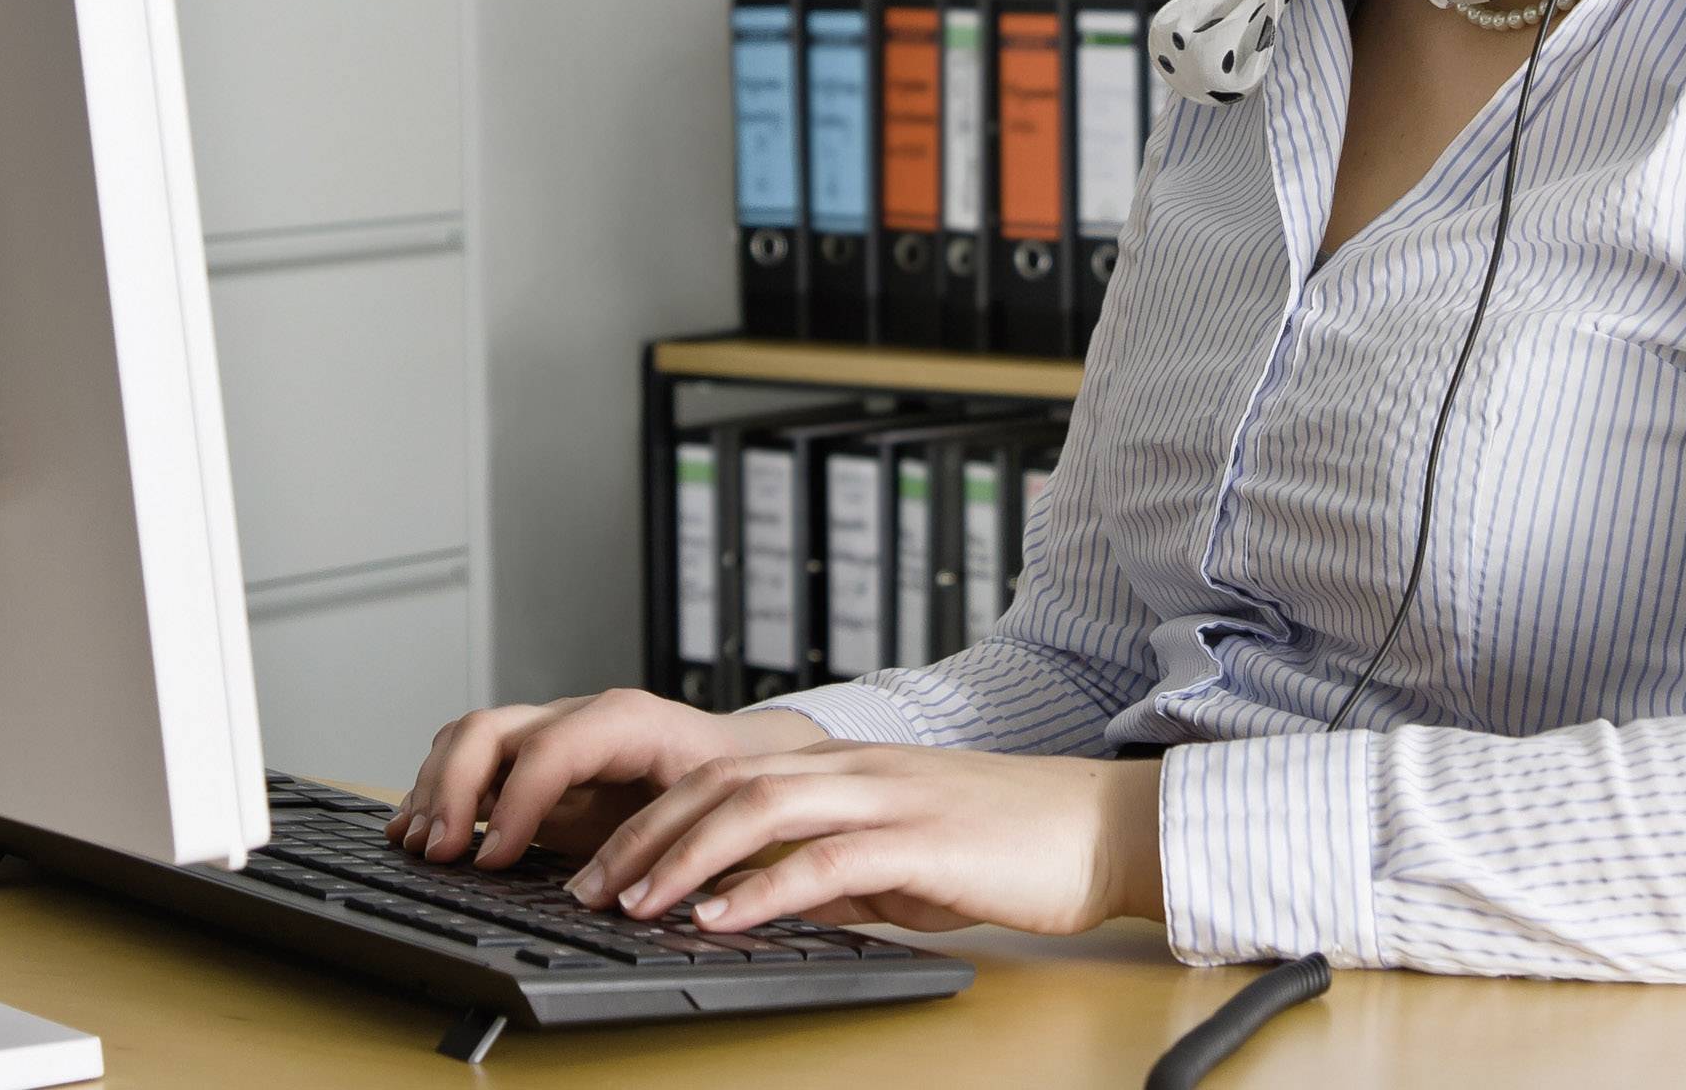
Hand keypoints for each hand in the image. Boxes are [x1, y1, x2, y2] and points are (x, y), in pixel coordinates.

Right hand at [386, 690, 826, 863]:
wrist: (734, 758)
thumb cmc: (725, 786)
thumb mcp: (708, 812)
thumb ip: (663, 846)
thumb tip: (609, 898)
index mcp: (627, 723)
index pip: (551, 749)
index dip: (515, 802)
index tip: (491, 859)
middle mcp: (579, 718)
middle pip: (491, 729)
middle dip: (452, 787)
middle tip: (437, 850)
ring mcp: (551, 733)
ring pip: (471, 738)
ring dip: (435, 787)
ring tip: (417, 843)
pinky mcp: (533, 759)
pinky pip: (472, 759)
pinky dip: (438, 790)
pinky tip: (418, 828)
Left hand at [564, 742, 1165, 936]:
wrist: (1098, 825)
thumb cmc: (1006, 841)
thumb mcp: (898, 853)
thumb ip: (831, 866)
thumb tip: (763, 901)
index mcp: (844, 766)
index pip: (722, 775)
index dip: (652, 818)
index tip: (600, 867)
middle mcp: (854, 769)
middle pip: (720, 783)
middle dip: (643, 837)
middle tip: (587, 889)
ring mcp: (886, 798)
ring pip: (758, 809)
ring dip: (684, 859)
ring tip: (634, 905)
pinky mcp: (920, 842)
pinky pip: (825, 859)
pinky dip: (761, 889)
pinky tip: (720, 918)